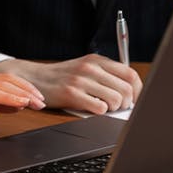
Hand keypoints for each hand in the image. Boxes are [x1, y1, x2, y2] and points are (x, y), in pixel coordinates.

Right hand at [0, 55, 141, 113]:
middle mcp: (90, 67)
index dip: (138, 90)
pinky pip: (99, 108)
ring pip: (115, 100)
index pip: (130, 74)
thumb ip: (105, 74)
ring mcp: (80, 80)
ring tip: (103, 107)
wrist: (34, 78)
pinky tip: (91, 108)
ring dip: (113, 108)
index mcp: (96, 60)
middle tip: (118, 106)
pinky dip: (100, 112)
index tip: (134, 98)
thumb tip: (132, 91)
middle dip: (127, 102)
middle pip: (126, 89)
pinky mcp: (71, 94)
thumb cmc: (62, 77)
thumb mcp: (84, 68)